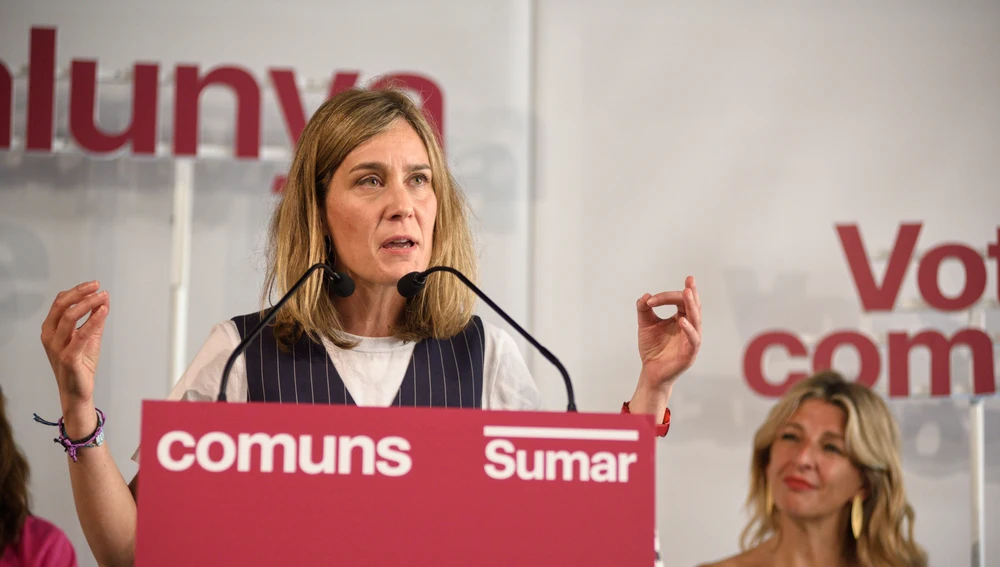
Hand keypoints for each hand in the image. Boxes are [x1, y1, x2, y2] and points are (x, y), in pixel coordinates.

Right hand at [40, 281, 109, 410]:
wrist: (77, 391)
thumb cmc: (80, 364)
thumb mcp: (89, 336)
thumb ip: (95, 318)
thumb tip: (103, 299)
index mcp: (51, 329)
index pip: (60, 303)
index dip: (77, 291)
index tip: (94, 285)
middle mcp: (50, 336)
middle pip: (62, 306)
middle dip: (80, 293)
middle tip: (97, 286)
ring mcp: (57, 347)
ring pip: (69, 317)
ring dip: (88, 303)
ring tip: (103, 296)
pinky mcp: (68, 358)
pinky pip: (80, 335)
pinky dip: (93, 321)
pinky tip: (103, 311)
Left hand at [635, 276, 701, 390]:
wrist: (650, 371)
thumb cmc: (652, 348)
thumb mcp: (645, 325)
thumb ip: (644, 309)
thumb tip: (645, 295)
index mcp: (681, 319)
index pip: (680, 301)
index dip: (666, 297)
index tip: (650, 300)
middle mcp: (689, 327)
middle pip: (693, 307)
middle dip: (691, 294)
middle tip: (690, 281)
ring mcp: (691, 340)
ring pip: (696, 320)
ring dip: (692, 306)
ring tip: (688, 293)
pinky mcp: (690, 353)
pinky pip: (693, 339)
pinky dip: (689, 330)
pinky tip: (682, 321)